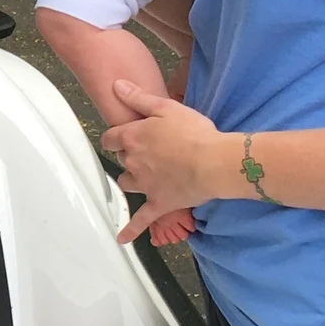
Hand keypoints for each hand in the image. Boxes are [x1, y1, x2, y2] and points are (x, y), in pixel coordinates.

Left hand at [102, 82, 237, 243]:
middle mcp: (133, 161)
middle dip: (129, 155)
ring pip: (127, 183)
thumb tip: (117, 85)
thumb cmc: (194, 131)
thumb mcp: (165, 107)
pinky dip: (131, 230)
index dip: (117, 136)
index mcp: (133, 136)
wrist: (213, 161)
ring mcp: (144, 184)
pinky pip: (141, 220)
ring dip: (131, 180)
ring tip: (140, 179)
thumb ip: (139, 97)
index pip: (111, 137)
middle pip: (121, 158)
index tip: (123, 136)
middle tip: (147, 152)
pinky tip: (122, 239)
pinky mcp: (158, 203)